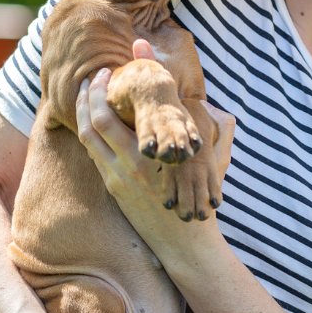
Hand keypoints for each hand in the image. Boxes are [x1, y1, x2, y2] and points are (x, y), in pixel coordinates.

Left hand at [76, 41, 233, 244]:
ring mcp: (118, 177)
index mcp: (150, 152)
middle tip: (89, 77)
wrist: (186, 241)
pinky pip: (95, 153)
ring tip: (86, 94)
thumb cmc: (202, 200)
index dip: (101, 90)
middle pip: (91, 124)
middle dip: (86, 96)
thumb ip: (220, 134)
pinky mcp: (114, 188)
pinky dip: (91, 132)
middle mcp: (128, 164)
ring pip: (88, 139)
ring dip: (83, 112)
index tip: (106, 71)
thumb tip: (228, 114)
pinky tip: (94, 120)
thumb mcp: (215, 164)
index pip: (110, 115)